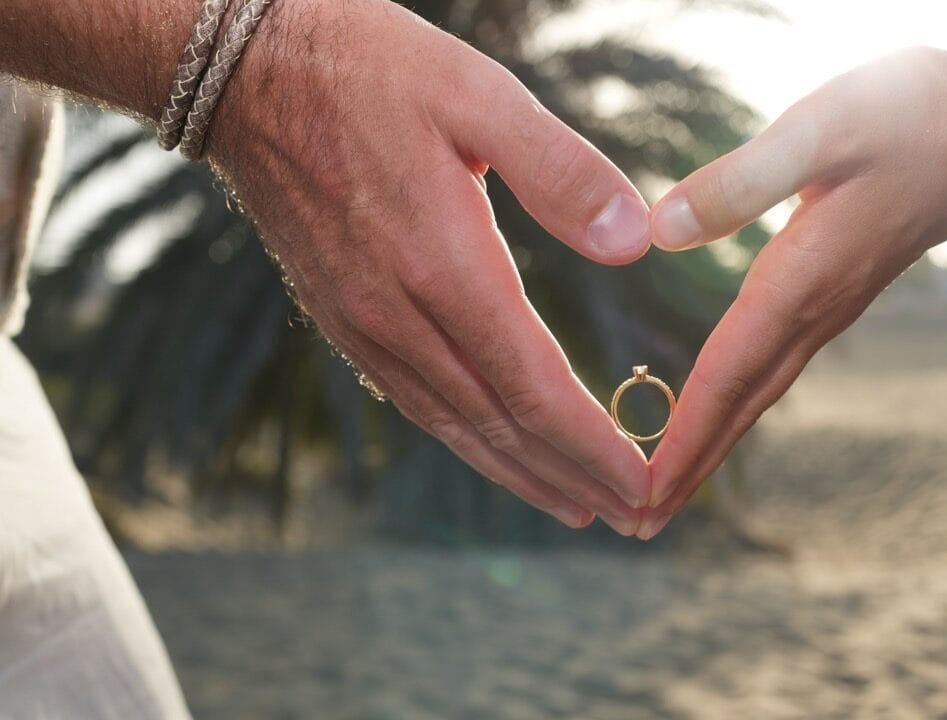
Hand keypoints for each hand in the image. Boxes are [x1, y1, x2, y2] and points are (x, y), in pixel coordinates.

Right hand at [206, 0, 655, 533]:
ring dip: (521, 474)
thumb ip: (561, 171)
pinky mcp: (343, 318)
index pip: (534, 387)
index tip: (644, 485)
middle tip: (633, 518)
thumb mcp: (479, 95)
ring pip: (455, 425)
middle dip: (572, 479)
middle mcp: (398, 314)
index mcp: (442, 265)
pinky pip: (416, 401)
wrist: (244, 72)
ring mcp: (363, 324)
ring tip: (575, 507)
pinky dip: (468, 440)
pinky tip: (495, 451)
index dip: (594, 447)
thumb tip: (635, 244)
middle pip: (499, 425)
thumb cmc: (371, 70)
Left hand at [637, 48, 946, 537]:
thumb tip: (660, 233)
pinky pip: (776, 361)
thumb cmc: (915, 114)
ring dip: (713, 440)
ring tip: (669, 485)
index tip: (641, 497)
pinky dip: (738, 398)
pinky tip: (723, 404)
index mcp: (800, 279)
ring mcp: (831, 304)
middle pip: (741, 405)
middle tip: (639, 524)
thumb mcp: (821, 129)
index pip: (725, 377)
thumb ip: (739, 182)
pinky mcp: (838, 286)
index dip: (680, 439)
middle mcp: (816, 308)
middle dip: (690, 467)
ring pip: (760, 389)